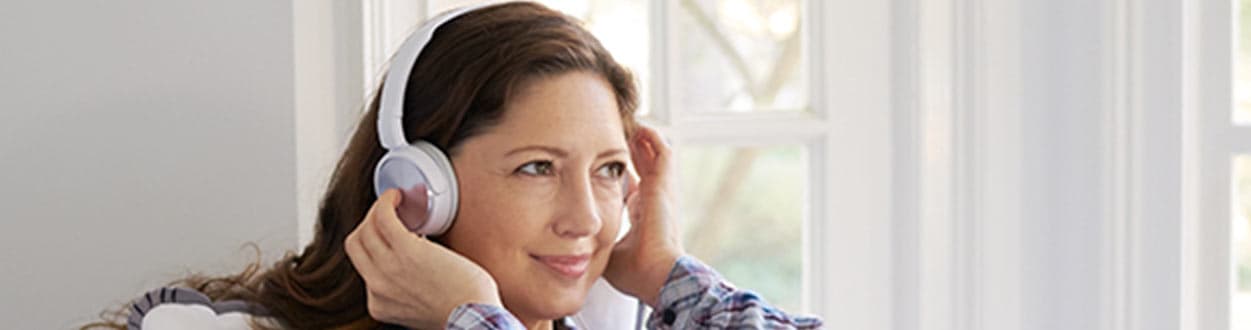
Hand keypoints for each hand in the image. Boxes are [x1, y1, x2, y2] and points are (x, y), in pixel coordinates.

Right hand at [345, 188, 501, 327]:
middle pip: (356, 245)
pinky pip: (383, 217)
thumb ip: (409, 292)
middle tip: (386, 214)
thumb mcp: (422, 308)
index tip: (391, 236)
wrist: (474, 319)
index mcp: (380, 303)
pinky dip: (387, 201)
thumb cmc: (462, 312)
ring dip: (377, 210)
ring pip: (365, 229)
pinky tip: (397, 197)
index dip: (377, 247)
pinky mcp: (406, 250)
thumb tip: (418, 270)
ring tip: (394, 201)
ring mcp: (388, 268)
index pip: (366, 268)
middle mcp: (377, 287)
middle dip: (368, 225)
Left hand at [603, 125, 684, 307]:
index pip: (633, 186)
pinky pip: (663, 150)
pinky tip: (638, 126)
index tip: (606, 163)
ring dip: (641, 139)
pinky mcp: (665, 184)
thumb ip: (593, 237)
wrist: (656, 272)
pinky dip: (652, 137)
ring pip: (654, 154)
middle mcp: (654, 200)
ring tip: (627, 123)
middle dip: (631, 151)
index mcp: (642, 215)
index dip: (621, 173)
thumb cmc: (635, 270)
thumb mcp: (606, 249)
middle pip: (644, 166)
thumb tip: (570, 237)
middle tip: (615, 133)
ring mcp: (662, 190)